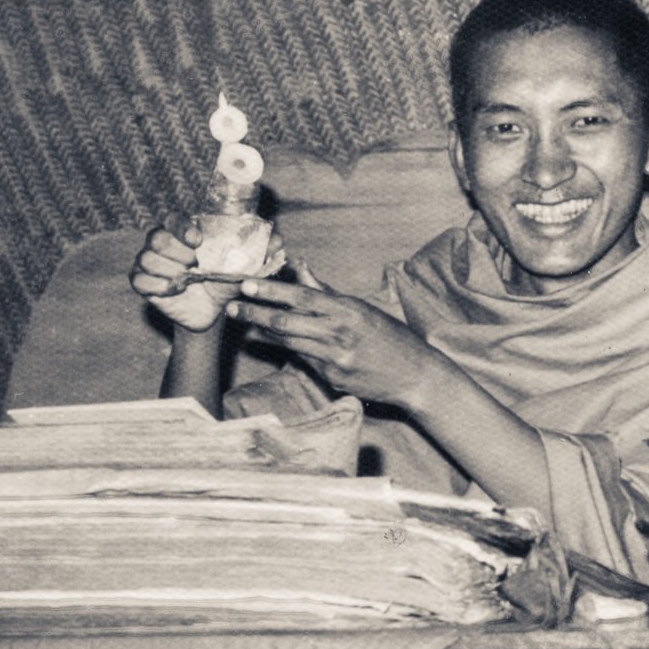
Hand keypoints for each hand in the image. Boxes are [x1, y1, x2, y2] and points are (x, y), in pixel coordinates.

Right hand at [129, 212, 281, 332]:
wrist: (213, 311)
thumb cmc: (227, 281)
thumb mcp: (245, 267)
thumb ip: (260, 253)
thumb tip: (279, 241)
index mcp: (185, 231)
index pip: (172, 218)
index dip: (181, 227)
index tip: (197, 240)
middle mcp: (163, 243)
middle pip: (156, 236)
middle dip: (175, 251)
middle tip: (195, 264)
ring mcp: (150, 262)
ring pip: (146, 258)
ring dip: (169, 271)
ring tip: (187, 280)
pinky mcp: (143, 283)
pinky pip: (138, 279)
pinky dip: (157, 286)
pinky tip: (174, 291)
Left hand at [226, 272, 440, 406]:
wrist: (415, 375)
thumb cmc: (391, 337)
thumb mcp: (364, 309)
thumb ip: (328, 293)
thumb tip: (302, 270)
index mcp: (348, 310)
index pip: (302, 297)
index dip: (271, 291)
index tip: (247, 285)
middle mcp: (340, 333)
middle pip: (287, 322)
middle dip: (255, 314)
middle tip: (232, 308)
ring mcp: (335, 359)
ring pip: (290, 343)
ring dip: (265, 333)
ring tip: (247, 325)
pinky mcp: (333, 378)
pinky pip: (305, 361)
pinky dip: (292, 350)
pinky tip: (280, 343)